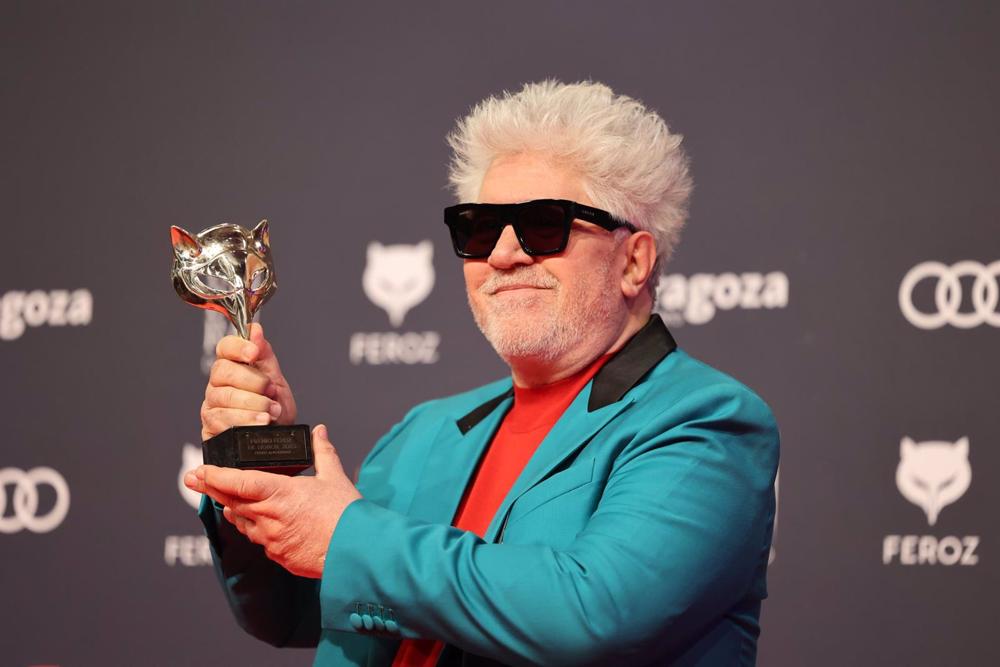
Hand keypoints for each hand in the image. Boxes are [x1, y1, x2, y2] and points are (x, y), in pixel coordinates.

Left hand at [184, 425, 361, 577]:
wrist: (357, 553)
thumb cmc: (347, 514)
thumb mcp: (334, 477)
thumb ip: (323, 452)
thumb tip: (319, 431)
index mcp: (280, 494)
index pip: (238, 483)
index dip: (215, 476)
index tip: (198, 471)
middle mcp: (269, 517)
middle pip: (232, 502)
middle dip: (213, 489)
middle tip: (194, 479)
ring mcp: (271, 540)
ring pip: (242, 522)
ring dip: (233, 510)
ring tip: (226, 501)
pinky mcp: (278, 556)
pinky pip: (260, 540)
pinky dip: (255, 529)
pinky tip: (259, 524)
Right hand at [201, 322, 297, 440]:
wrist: (276, 443)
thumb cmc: (274, 411)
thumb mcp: (276, 381)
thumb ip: (265, 356)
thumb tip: (254, 329)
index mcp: (232, 368)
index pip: (224, 347)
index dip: (238, 347)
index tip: (254, 353)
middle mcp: (217, 385)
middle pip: (223, 371)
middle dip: (253, 381)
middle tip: (271, 391)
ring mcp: (211, 406)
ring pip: (225, 397)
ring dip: (254, 404)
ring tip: (272, 411)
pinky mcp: (210, 428)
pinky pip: (222, 420)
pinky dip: (246, 420)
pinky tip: (260, 423)